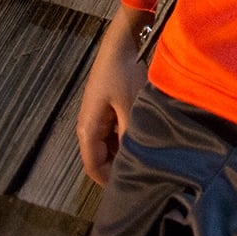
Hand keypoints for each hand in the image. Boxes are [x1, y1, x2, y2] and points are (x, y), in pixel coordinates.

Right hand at [76, 4, 152, 184]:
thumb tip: (137, 159)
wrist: (121, 44)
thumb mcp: (131, 107)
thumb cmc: (123, 74)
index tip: (129, 191)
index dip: (109, 182)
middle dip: (119, 169)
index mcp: (88, 129)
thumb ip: (131, 136)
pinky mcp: (108, 109)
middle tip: (145, 177)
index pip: (94, 167)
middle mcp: (89, 126)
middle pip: (101, 159)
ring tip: (149, 162)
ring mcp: (98, 118)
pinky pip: (114, 133)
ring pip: (109, 146)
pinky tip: (145, 141)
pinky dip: (127, 140)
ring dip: (124, 154)